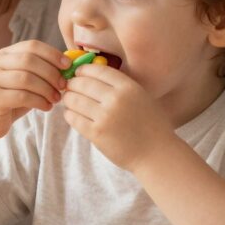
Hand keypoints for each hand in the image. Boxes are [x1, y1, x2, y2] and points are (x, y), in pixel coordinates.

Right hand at [0, 40, 68, 141]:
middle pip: (30, 59)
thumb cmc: (8, 102)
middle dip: (51, 72)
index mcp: (4, 55)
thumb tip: (67, 66)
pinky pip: (22, 96)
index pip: (31, 45)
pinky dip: (39, 101)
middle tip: (64, 85)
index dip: (52, 54)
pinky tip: (46, 107)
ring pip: (26, 78)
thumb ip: (39, 72)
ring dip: (47, 89)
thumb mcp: (23, 83)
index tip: (68, 65)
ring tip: (56, 98)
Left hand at [61, 64, 177, 171]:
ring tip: (69, 101)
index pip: (97, 70)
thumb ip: (121, 86)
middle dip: (72, 84)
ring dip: (68, 99)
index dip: (83, 70)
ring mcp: (105, 116)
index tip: (78, 73)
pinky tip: (72, 115)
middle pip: (82, 83)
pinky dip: (69, 114)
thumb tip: (92, 76)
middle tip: (69, 88)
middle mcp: (116, 99)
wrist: (156, 153)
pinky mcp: (96, 133)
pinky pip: (74, 118)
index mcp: (128, 87)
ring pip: (74, 100)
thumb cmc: (150, 125)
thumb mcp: (141, 96)